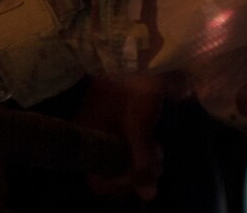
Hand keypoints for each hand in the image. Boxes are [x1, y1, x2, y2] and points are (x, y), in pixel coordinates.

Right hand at [74, 75, 163, 200]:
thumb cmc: (132, 90)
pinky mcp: (115, 118)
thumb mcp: (138, 129)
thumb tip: (148, 196)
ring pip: (120, 159)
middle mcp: (91, 136)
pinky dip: (140, 148)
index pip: (97, 182)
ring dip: (141, 161)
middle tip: (156, 161)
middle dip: (136, 173)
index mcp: (88, 139)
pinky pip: (124, 144)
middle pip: (110, 172)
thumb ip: (141, 163)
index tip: (140, 176)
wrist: (133, 51)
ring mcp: (102, 126)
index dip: (120, 185)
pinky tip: (154, 141)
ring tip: (158, 150)